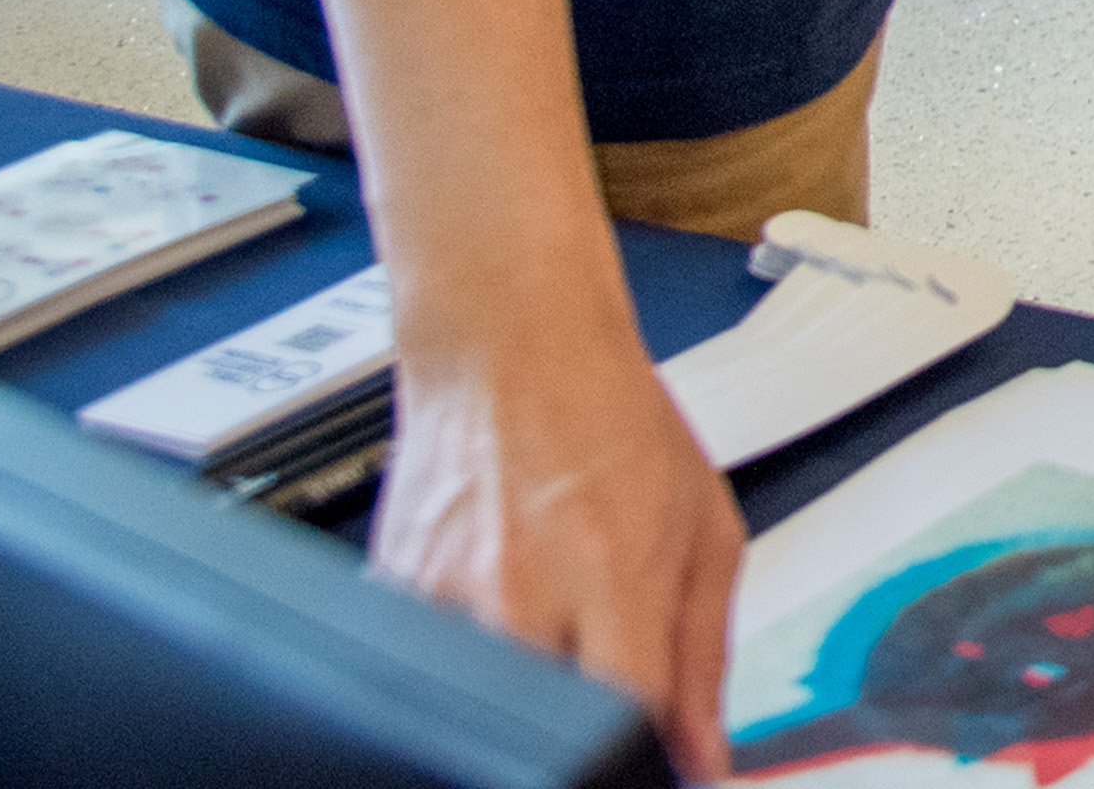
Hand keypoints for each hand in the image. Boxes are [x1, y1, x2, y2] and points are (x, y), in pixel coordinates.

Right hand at [374, 318, 742, 777]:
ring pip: (481, 708)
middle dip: (577, 732)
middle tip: (594, 677)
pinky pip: (429, 675)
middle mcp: (522, 595)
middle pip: (546, 731)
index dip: (640, 763)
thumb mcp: (705, 525)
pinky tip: (495, 611)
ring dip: (521, 690)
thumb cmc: (614, 420)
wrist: (511, 346)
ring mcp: (443, 601)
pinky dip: (465, 665)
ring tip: (547, 628)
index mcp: (613, 576)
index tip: (647, 766)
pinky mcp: (387, 598)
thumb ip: (705, 655)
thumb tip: (703, 758)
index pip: (626, 723)